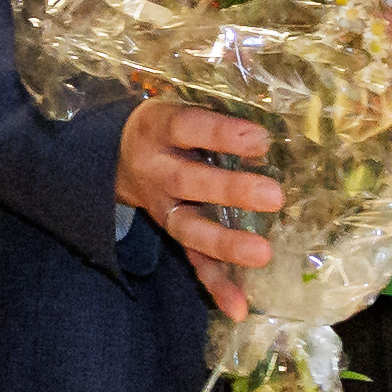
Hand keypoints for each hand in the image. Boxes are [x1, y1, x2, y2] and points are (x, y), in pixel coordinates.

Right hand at [117, 98, 281, 316]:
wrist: (108, 153)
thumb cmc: (165, 121)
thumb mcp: (176, 99)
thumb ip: (216, 99)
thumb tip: (282, 82)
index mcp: (156, 128)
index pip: (187, 128)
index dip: (220, 134)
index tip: (259, 138)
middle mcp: (154, 169)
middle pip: (189, 182)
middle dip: (229, 191)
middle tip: (274, 196)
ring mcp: (161, 206)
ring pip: (189, 228)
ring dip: (224, 244)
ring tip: (262, 255)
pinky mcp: (170, 233)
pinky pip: (191, 262)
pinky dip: (216, 286)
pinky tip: (240, 309)